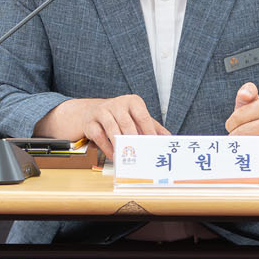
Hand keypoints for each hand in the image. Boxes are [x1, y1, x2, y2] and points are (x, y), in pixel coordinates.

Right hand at [37, 95, 166, 161]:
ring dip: (120, 144)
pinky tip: (114, 155)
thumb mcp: (138, 118)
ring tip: (127, 156)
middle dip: (134, 139)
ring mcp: (102, 111)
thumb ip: (154, 128)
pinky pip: (99, 136)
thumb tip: (169, 139)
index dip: (149, 131)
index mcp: (132, 101)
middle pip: (127, 123)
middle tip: (140, 153)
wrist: (93, 113)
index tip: (153, 145)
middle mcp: (117, 103)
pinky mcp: (90, 122)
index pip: (142, 116)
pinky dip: (107, 147)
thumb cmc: (120, 117)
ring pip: (112, 128)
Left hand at [225, 82, 258, 168]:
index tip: (232, 127)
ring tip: (240, 147)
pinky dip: (251, 160)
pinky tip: (250, 156)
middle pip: (244, 133)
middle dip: (234, 138)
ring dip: (241, 149)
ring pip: (251, 146)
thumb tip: (244, 95)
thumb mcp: (251, 104)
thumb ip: (246, 92)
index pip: (238, 117)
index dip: (230, 125)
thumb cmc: (257, 120)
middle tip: (234, 140)